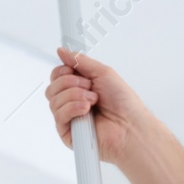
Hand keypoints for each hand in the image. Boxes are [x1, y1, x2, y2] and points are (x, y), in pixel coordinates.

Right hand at [45, 47, 146, 167]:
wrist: (130, 126)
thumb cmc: (123, 103)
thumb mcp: (103, 73)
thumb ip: (80, 61)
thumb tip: (62, 51)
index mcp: (80, 87)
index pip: (57, 76)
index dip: (62, 71)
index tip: (72, 70)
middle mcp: (73, 101)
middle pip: (52, 87)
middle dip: (70, 82)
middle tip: (89, 86)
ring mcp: (70, 117)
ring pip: (54, 100)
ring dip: (75, 96)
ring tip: (93, 101)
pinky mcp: (67, 132)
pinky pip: (58, 115)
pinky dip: (73, 108)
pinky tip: (86, 110)